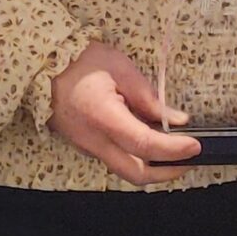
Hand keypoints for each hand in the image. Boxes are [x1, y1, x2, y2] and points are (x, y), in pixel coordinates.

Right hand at [49, 41, 194, 184]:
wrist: (42, 65)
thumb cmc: (80, 61)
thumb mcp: (120, 68)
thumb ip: (149, 97)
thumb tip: (176, 120)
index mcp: (104, 117)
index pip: (145, 145)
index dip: (174, 150)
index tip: (195, 146)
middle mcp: (94, 140)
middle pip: (136, 174)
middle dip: (167, 173)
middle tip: (188, 160)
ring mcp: (87, 146)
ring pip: (125, 170)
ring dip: (152, 167)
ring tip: (172, 151)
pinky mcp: (85, 145)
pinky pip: (114, 159)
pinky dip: (136, 158)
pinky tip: (148, 143)